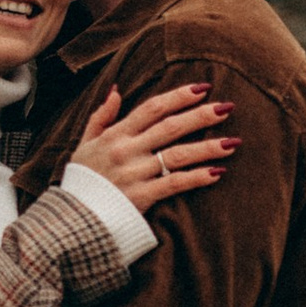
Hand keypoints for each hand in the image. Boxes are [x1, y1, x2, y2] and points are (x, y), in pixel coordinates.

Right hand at [72, 80, 238, 207]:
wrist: (73, 217)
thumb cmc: (83, 180)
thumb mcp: (85, 143)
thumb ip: (101, 116)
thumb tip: (116, 90)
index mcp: (115, 135)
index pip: (152, 108)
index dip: (179, 96)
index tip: (203, 89)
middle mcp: (126, 150)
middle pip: (170, 127)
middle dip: (200, 116)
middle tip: (227, 107)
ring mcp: (135, 174)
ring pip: (177, 155)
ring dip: (207, 147)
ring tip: (232, 142)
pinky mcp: (141, 197)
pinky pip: (174, 184)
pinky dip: (196, 178)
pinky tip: (217, 172)